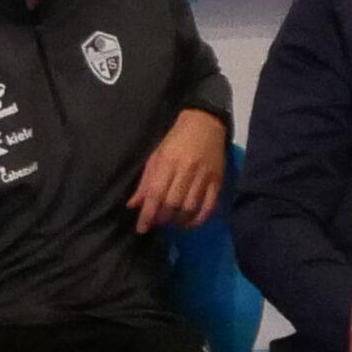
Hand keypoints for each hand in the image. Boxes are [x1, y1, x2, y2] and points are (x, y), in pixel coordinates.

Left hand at [129, 107, 225, 231]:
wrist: (205, 123)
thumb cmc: (175, 139)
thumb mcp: (156, 155)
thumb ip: (145, 181)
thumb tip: (133, 205)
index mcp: (167, 162)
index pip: (155, 193)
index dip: (148, 213)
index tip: (141, 228)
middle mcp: (186, 171)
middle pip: (173, 203)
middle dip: (162, 218)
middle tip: (156, 222)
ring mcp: (204, 177)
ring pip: (190, 207)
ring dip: (179, 220)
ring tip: (171, 222)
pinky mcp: (218, 182)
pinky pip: (209, 207)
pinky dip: (199, 219)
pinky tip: (189, 223)